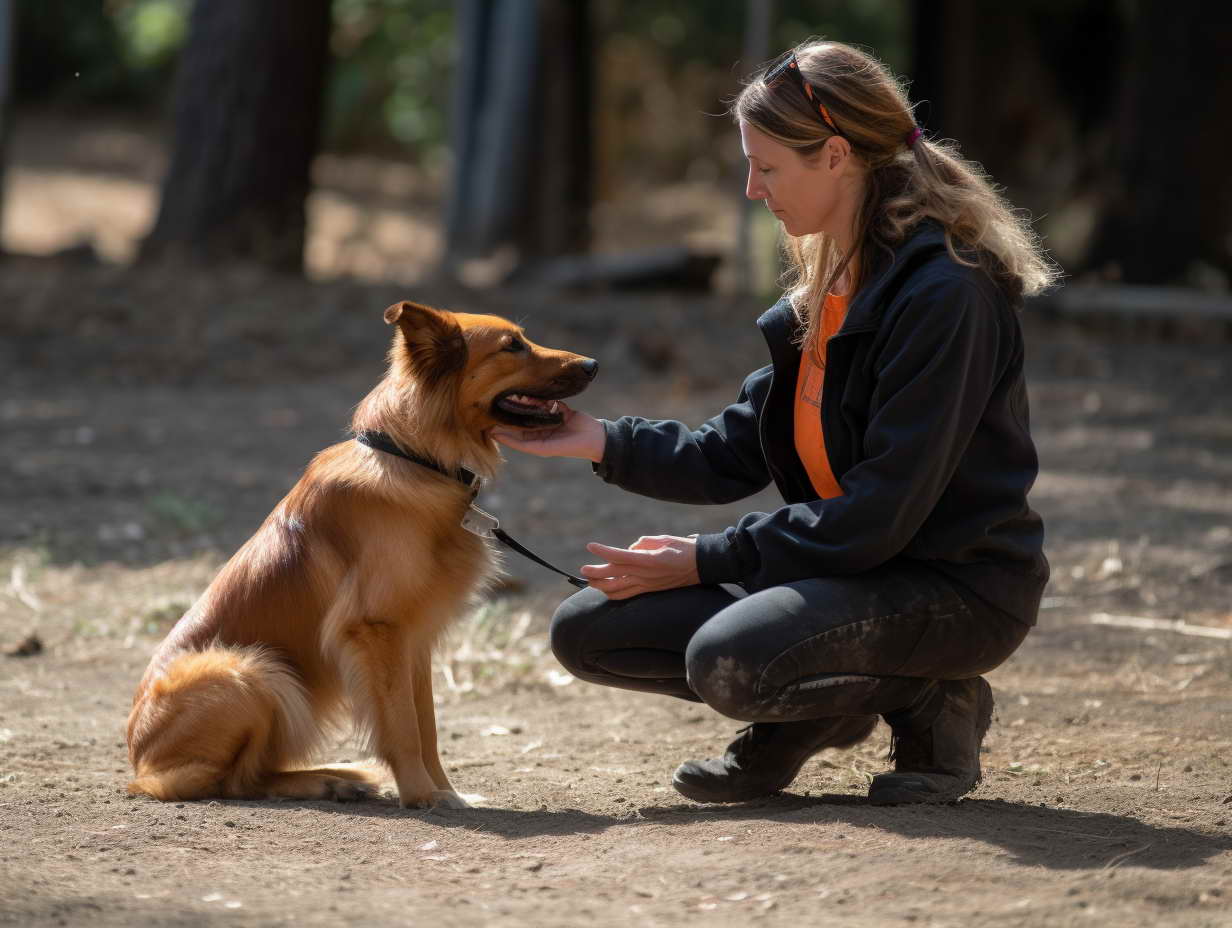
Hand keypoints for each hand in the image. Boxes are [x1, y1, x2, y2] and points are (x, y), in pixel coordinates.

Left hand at [491, 403, 605, 461]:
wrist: (595, 438)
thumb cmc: (569, 446)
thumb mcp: (544, 448)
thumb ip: (524, 444)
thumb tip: (502, 437)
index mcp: (536, 442)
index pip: (514, 436)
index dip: (500, 430)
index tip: (486, 422)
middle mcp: (541, 431)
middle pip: (521, 420)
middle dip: (510, 413)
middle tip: (495, 403)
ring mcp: (550, 419)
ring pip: (533, 409)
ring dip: (524, 403)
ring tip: (512, 395)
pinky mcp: (560, 409)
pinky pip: (546, 402)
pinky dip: (539, 398)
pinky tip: (530, 392)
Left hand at [581, 534, 699, 599]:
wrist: (701, 565)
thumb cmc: (684, 548)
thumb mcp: (664, 539)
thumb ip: (644, 543)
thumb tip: (631, 548)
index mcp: (648, 559)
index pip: (619, 556)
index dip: (603, 552)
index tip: (590, 546)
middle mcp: (645, 574)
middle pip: (613, 575)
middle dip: (595, 573)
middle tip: (583, 570)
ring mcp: (646, 584)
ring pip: (617, 589)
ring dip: (601, 586)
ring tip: (590, 581)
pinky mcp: (649, 590)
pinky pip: (626, 595)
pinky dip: (613, 593)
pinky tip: (605, 590)